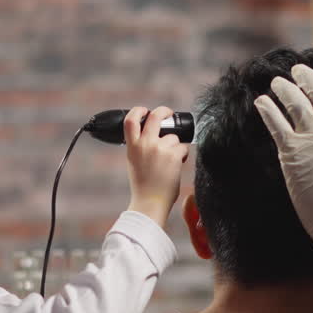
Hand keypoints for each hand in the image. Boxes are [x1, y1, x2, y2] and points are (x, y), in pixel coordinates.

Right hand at [124, 106, 189, 225]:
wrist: (149, 202)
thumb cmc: (143, 186)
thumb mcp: (133, 162)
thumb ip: (139, 147)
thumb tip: (151, 135)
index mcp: (132, 146)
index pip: (130, 120)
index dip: (139, 110)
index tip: (145, 110)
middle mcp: (145, 144)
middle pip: (156, 116)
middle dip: (164, 111)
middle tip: (169, 114)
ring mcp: (159, 149)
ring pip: (173, 137)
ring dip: (175, 146)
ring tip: (171, 161)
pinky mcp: (173, 155)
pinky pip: (182, 148)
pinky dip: (182, 155)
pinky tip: (176, 165)